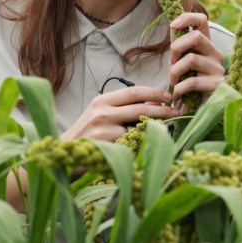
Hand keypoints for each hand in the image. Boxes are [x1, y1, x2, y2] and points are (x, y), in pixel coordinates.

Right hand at [63, 85, 178, 140]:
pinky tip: (148, 142)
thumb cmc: (87, 132)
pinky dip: (142, 141)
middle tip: (176, 112)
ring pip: (138, 125)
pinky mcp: (105, 143)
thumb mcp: (101, 114)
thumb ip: (123, 108)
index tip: (169, 96)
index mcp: (102, 100)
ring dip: (155, 126)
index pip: (134, 91)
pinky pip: (131, 141)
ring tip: (168, 126)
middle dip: (162, 109)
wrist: (65, 151)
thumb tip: (154, 104)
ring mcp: (103, 128)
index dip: (154, 93)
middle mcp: (102, 111)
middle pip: (140, 107)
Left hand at [168, 12, 226, 112]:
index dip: (187, 17)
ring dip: (175, 72)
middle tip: (171, 63)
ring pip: (192, 58)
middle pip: (196, 36)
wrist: (207, 112)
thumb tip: (171, 24)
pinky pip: (192, 81)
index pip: (202, 21)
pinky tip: (177, 97)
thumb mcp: (182, 65)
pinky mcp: (217, 85)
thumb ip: (178, 49)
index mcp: (206, 46)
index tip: (173, 25)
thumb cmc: (191, 87)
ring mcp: (218, 69)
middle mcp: (215, 54)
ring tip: (173, 84)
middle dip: (176, 48)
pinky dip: (178, 89)